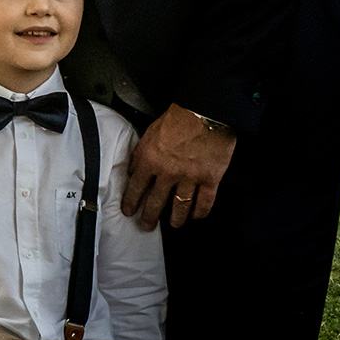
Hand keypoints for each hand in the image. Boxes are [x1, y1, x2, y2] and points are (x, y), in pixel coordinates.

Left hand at [121, 104, 236, 230]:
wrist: (205, 113)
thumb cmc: (177, 119)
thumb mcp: (149, 133)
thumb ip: (140, 153)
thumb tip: (132, 169)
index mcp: (150, 160)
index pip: (136, 187)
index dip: (131, 202)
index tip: (128, 211)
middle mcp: (168, 173)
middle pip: (156, 202)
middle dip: (149, 217)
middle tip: (146, 226)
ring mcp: (190, 177)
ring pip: (180, 206)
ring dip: (176, 218)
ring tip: (174, 224)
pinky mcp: (210, 179)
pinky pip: (205, 202)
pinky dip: (200, 212)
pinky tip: (196, 216)